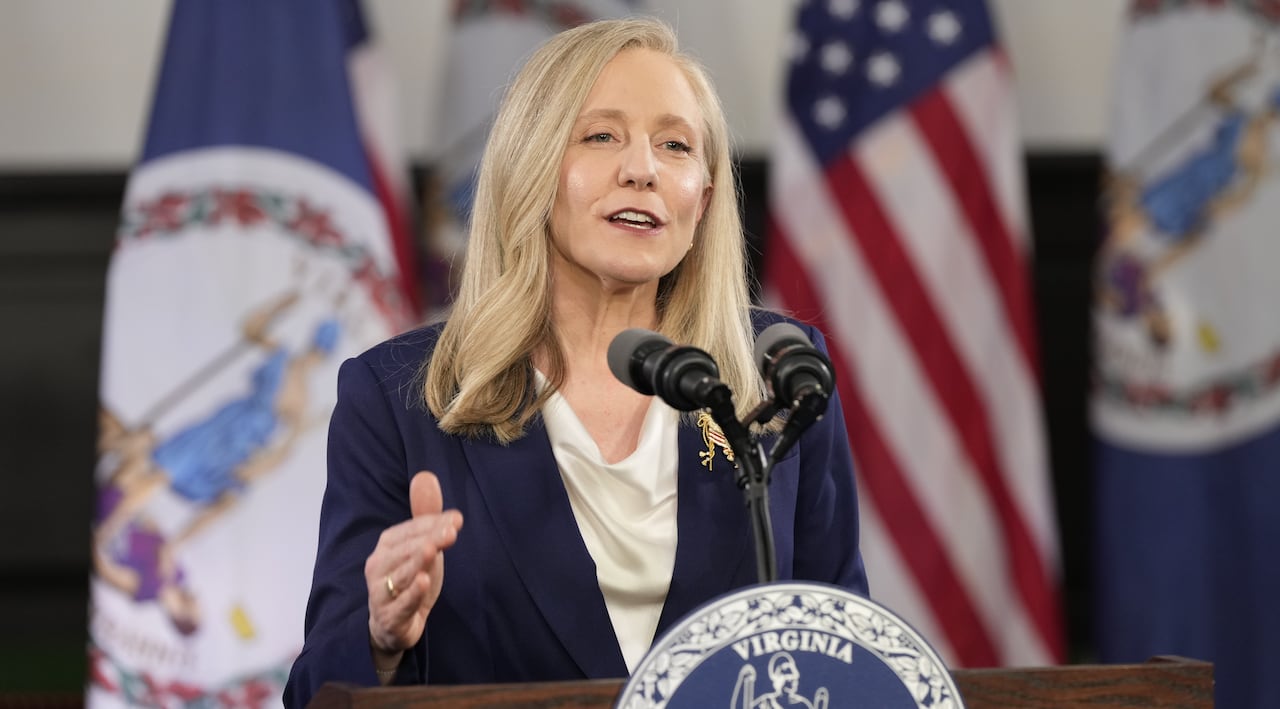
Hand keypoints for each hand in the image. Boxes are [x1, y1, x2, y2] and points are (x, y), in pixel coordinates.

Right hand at [365, 471, 463, 658]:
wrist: (394, 626)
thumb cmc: (409, 578)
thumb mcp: (421, 546)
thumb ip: (425, 515)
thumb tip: (426, 476)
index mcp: (387, 545)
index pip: (411, 530)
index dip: (433, 523)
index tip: (457, 519)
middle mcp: (378, 566)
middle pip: (406, 550)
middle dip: (429, 539)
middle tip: (452, 531)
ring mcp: (380, 593)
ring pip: (400, 575)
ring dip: (417, 563)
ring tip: (432, 550)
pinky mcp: (388, 618)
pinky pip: (400, 605)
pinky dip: (411, 594)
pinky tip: (424, 582)